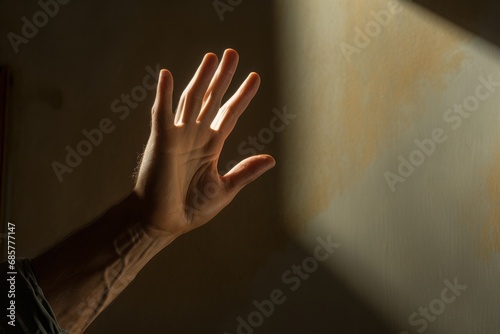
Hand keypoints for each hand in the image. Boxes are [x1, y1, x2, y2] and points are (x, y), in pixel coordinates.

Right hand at [133, 49, 275, 238]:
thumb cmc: (189, 209)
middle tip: (232, 53)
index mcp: (211, 145)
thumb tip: (271, 160)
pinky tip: (167, 74)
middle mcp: (195, 136)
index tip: (254, 78)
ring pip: (191, 99)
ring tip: (212, 57)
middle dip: (222, 77)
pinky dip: (164, 94)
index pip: (229, 114)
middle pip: (211, 99)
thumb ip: (245, 172)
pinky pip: (162, 113)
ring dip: (200, 78)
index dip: (242, 96)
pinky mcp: (161, 141)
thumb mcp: (225, 189)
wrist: (162, 223)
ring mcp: (178, 136)